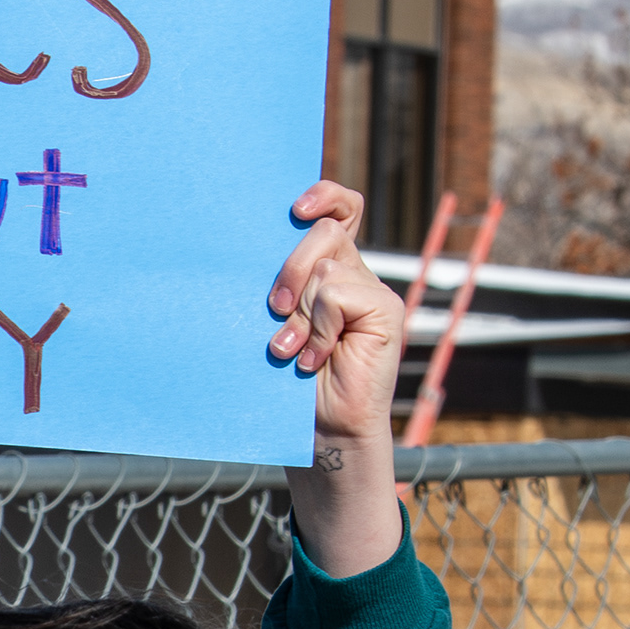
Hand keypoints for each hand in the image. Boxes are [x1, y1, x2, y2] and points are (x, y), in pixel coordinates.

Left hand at [269, 182, 407, 579]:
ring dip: (298, 311)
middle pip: (322, 233)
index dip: (323, 194)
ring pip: (326, 267)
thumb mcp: (273, 325)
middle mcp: (353, 273)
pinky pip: (338, 296)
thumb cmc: (283, 382)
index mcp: (327, 268)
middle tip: (273, 308)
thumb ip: (278, 288)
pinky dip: (317, 329)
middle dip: (290, 265)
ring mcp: (372, 292)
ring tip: (287, 348)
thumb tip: (244, 253)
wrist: (316, 434)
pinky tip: (312, 360)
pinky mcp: (386, 312)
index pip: (339, 209)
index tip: (294, 206)